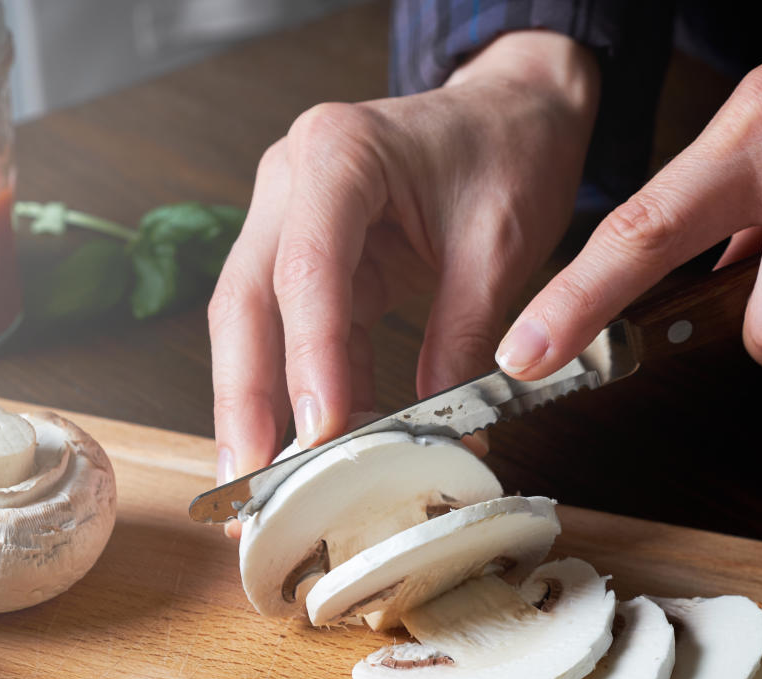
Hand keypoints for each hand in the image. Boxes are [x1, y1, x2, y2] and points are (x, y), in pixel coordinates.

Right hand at [209, 32, 599, 507]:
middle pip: (249, 302)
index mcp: (340, 154)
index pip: (308, 269)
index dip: (310, 359)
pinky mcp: (313, 252)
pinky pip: (297, 328)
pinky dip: (304, 388)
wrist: (516, 109)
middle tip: (249, 483)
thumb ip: (465, 333)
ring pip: (254, 322)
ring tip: (261, 486)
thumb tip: (444, 435)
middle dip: (246, 399)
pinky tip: (312, 446)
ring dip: (257, 405)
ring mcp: (293, 215)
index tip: (321, 433)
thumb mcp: (500, 244)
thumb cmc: (509, 150)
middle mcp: (294, 180)